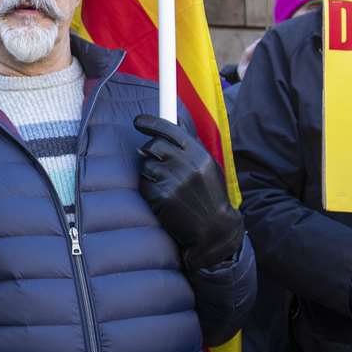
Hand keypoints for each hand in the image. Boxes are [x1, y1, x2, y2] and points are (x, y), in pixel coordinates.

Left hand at [135, 115, 244, 268]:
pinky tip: (164, 198)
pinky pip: (144, 184)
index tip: (138, 121)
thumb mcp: (207, 167)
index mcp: (199, 155)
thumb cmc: (210, 196)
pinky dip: (149, 189)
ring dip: (151, 174)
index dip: (150, 123)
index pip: (169, 129)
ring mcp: (173, 181)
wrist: (213, 230)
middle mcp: (187, 165)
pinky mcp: (161, 197)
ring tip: (168, 186)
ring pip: (146, 165)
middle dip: (150, 152)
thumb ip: (190, 146)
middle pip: (153, 146)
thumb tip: (172, 122)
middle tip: (156, 163)